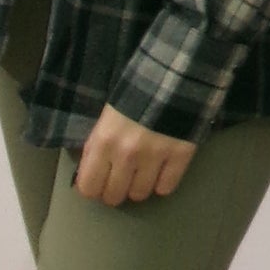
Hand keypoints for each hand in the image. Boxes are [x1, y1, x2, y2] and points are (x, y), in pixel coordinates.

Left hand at [73, 104, 197, 205]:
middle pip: (114, 196)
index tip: (101, 181)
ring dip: (141, 186)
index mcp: (103, 141)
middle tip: (124, 177)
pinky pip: (166, 188)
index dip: (94, 187)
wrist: (175, 74)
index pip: (88, 188)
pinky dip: (164, 182)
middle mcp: (126, 154)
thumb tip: (89, 176)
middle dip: (117, 189)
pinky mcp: (180, 154)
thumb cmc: (135, 95)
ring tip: (145, 171)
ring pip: (140, 195)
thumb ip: (96, 146)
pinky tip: (163, 169)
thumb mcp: (107, 118)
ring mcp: (155, 156)